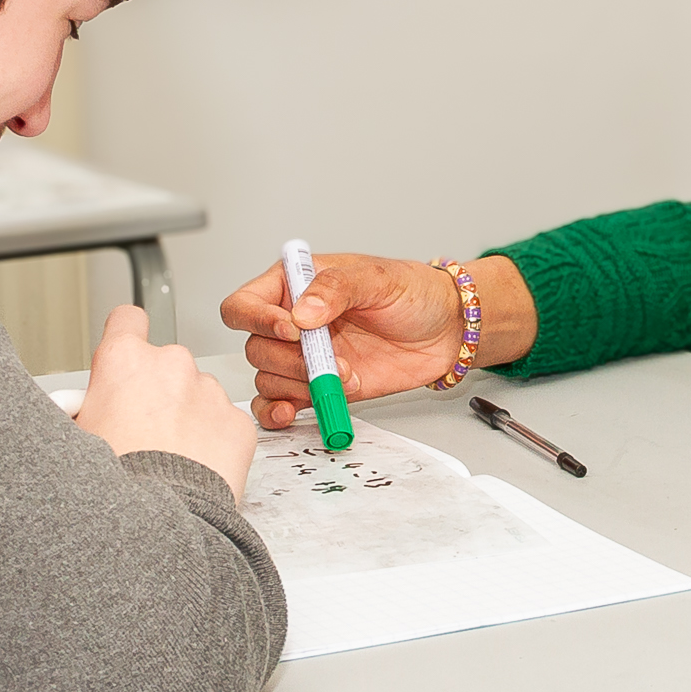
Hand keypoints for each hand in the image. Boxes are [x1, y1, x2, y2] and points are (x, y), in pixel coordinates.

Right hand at [74, 306, 258, 498]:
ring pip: (198, 395)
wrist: (156, 528)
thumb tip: (68, 410)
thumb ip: (76, 411)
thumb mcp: (71, 439)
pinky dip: (214, 443)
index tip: (124, 359)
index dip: (124, 337)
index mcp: (124, 361)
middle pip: (164, 365)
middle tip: (141, 433)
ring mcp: (209, 392)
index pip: (126, 320)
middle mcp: (171, 365)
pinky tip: (195, 471)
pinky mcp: (238, 423)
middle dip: (156, 391)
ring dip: (186, 417)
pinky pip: (224, 425)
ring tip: (169, 461)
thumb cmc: (113, 486)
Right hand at [219, 253, 538, 429]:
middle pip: (254, 347)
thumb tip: (301, 313)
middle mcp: (291, 323)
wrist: (445, 331)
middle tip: (329, 359)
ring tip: (342, 376)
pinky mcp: (318, 386)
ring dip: (299, 384)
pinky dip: (278, 412)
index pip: (245, 304)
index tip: (293, 331)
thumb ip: (336, 288)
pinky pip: (279, 403)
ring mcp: (303, 357)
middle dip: (289, 360)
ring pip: (267, 378)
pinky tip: (291, 413)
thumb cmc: (412, 292)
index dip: (258, 320)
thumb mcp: (377, 278)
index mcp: (293, 285)